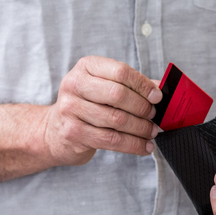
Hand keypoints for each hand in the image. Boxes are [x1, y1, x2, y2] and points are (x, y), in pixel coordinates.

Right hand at [42, 56, 162, 165]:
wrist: (55, 130)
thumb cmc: (86, 105)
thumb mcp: (103, 87)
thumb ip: (130, 86)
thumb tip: (160, 91)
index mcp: (86, 67)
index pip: (120, 72)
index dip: (143, 85)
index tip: (157, 97)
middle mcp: (74, 84)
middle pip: (118, 95)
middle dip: (142, 108)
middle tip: (154, 116)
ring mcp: (71, 109)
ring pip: (116, 120)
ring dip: (140, 128)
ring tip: (151, 132)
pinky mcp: (73, 132)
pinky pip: (111, 140)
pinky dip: (133, 145)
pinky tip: (144, 147)